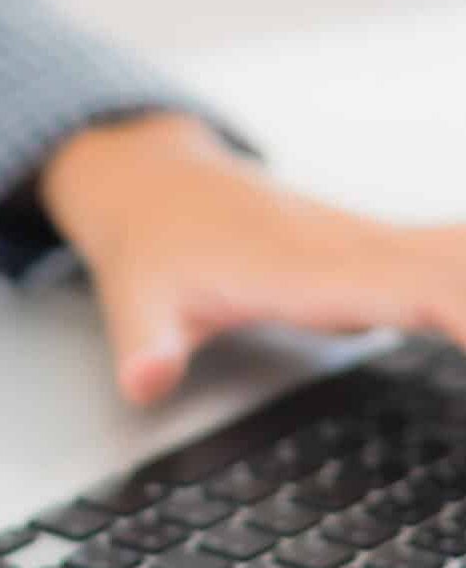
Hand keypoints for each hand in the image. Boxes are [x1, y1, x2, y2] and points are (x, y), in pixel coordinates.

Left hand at [39, 113, 465, 405]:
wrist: (158, 185)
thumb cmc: (154, 241)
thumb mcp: (134, 295)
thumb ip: (145, 342)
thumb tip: (144, 381)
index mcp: (306, 265)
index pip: (414, 287)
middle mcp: (357, 247)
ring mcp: (379, 245)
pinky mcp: (388, 252)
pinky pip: (464, 261)